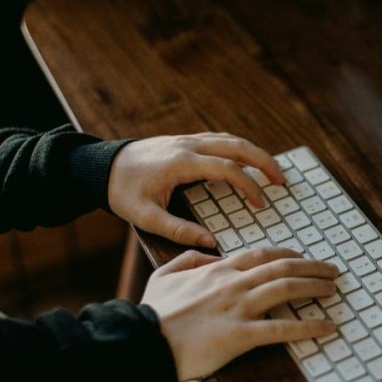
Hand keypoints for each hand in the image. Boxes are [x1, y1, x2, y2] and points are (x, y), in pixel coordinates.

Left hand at [108, 132, 284, 246]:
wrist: (100, 166)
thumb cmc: (121, 192)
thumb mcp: (146, 217)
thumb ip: (179, 231)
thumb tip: (211, 243)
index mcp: (182, 163)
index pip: (228, 169)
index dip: (249, 185)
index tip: (260, 203)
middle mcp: (188, 145)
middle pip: (237, 146)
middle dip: (264, 161)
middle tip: (282, 180)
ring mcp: (186, 139)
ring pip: (230, 139)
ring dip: (254, 152)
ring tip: (271, 171)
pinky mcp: (183, 140)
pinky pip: (219, 139)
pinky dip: (238, 148)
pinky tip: (246, 161)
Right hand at [141, 248, 338, 381]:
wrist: (144, 340)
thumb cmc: (153, 312)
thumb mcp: (164, 275)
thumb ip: (188, 259)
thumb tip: (207, 253)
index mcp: (216, 269)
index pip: (261, 254)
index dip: (287, 254)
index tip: (302, 257)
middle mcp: (233, 283)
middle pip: (281, 266)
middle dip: (311, 266)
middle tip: (331, 270)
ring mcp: (239, 307)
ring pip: (286, 288)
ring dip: (315, 286)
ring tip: (333, 289)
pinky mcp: (241, 334)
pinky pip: (282, 328)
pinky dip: (309, 326)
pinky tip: (327, 326)